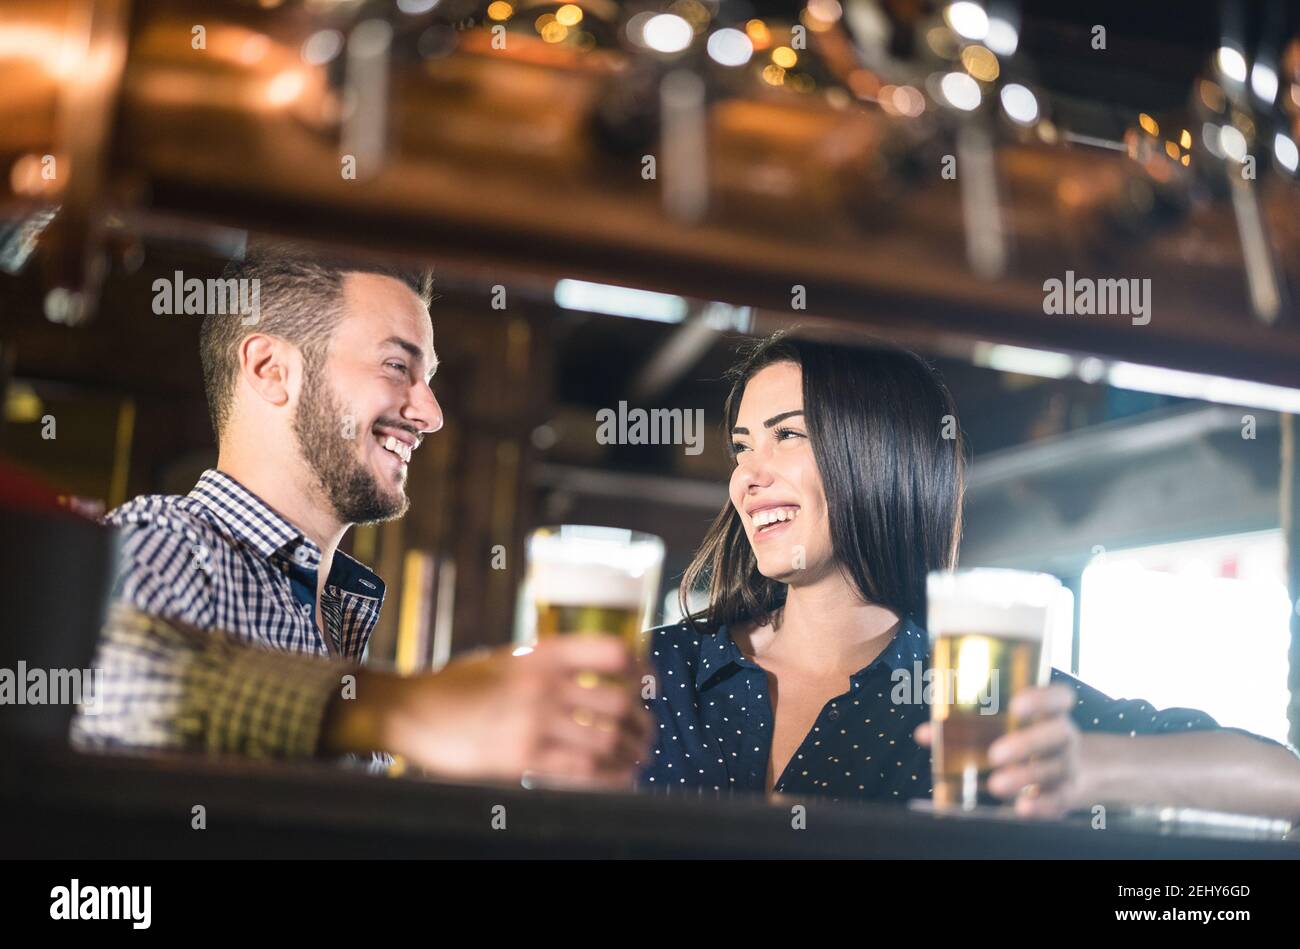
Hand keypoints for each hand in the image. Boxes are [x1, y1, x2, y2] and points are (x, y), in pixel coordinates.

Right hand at [327, 636, 653, 787]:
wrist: (413, 710)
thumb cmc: (460, 685)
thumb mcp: (508, 659)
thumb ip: (549, 665)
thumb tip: (597, 678)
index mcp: (543, 653)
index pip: (613, 652)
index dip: (642, 668)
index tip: (649, 682)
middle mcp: (544, 683)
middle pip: (619, 701)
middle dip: (642, 721)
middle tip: (646, 732)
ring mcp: (534, 721)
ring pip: (607, 738)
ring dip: (632, 751)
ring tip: (637, 757)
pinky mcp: (523, 758)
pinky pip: (583, 770)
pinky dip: (611, 777)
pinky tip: (618, 778)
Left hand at [913, 683, 1083, 817]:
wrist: (1079, 771)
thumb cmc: (1027, 740)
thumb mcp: (1006, 728)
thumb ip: (965, 727)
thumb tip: (924, 734)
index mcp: (1050, 712)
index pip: (1060, 697)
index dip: (1042, 699)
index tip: (1016, 704)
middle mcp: (1063, 736)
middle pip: (1057, 733)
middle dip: (1027, 743)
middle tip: (995, 754)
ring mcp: (1068, 765)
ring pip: (1054, 768)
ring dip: (1025, 777)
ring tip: (996, 785)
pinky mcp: (1066, 793)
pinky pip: (1058, 799)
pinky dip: (1041, 805)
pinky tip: (1022, 808)